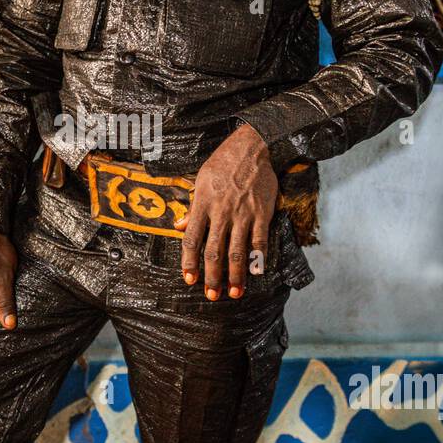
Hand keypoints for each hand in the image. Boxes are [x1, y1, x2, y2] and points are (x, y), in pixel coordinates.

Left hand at [175, 124, 277, 298]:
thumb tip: (179, 226)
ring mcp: (243, 214)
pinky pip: (259, 241)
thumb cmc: (223, 164)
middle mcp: (222, 213)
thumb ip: (192, 207)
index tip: (189, 279)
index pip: (192, 240)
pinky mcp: (262, 213)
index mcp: (203, 205)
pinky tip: (257, 273)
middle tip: (212, 295)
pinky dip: (258, 259)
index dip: (189, 262)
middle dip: (212, 277)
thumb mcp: (200, 181)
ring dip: (235, 276)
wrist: (252, 147)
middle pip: (214, 252)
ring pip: (237, 252)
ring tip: (235, 292)